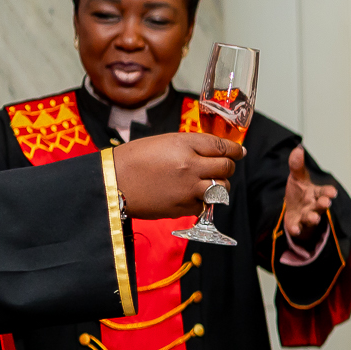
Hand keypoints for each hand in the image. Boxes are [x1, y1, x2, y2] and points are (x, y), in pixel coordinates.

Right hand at [112, 132, 242, 218]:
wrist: (110, 182)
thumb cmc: (134, 159)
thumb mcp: (163, 142)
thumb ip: (191, 146)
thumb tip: (217, 150)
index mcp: (184, 145)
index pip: (222, 146)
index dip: (235, 150)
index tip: (239, 152)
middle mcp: (190, 166)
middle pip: (227, 167)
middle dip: (228, 167)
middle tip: (223, 167)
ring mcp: (188, 188)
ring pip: (222, 188)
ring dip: (220, 185)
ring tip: (207, 182)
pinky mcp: (182, 206)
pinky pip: (205, 204)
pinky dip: (203, 200)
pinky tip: (191, 195)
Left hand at [282, 146, 339, 238]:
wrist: (293, 210)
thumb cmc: (299, 193)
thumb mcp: (298, 178)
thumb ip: (297, 165)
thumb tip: (298, 149)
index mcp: (317, 193)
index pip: (325, 192)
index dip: (328, 192)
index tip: (332, 192)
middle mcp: (314, 205)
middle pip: (321, 205)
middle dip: (323, 204)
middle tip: (326, 202)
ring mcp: (306, 216)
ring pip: (312, 217)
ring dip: (313, 218)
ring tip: (313, 217)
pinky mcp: (297, 225)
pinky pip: (298, 228)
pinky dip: (297, 229)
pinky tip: (295, 229)